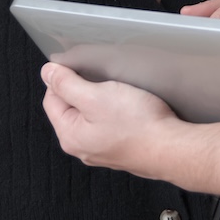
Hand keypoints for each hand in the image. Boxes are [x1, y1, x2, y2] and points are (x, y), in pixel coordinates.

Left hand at [41, 62, 177, 176]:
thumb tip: (47, 73)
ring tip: (119, 93)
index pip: (52, 99)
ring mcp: (103, 150)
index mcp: (70, 135)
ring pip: (92, 116)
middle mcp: (83, 147)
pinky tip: (129, 107)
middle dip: (84, 90)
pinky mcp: (121, 148)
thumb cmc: (137, 124)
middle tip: (104, 81)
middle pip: (71, 108)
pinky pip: (109, 124)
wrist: (172, 148)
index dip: (63, 79)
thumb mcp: (95, 96)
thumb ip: (67, 84)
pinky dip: (115, 112)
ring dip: (101, 100)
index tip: (82, 69)